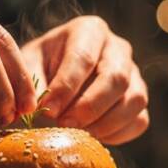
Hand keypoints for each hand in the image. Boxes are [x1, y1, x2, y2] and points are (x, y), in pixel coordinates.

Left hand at [22, 16, 148, 144]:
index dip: (66, 87)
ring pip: (135, 100)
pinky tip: (91, 138)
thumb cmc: (38, 67)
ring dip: (105, 124)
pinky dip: (117, 134)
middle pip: (116, 78)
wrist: (53, 76)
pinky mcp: (138, 99)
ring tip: (76, 135)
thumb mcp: (27, 67)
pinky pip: (139, 120)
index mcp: (89, 30)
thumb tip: (38, 110)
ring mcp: (133, 73)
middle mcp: (117, 48)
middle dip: (89, 107)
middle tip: (64, 125)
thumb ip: (31, 84)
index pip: (84, 57)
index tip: (48, 110)